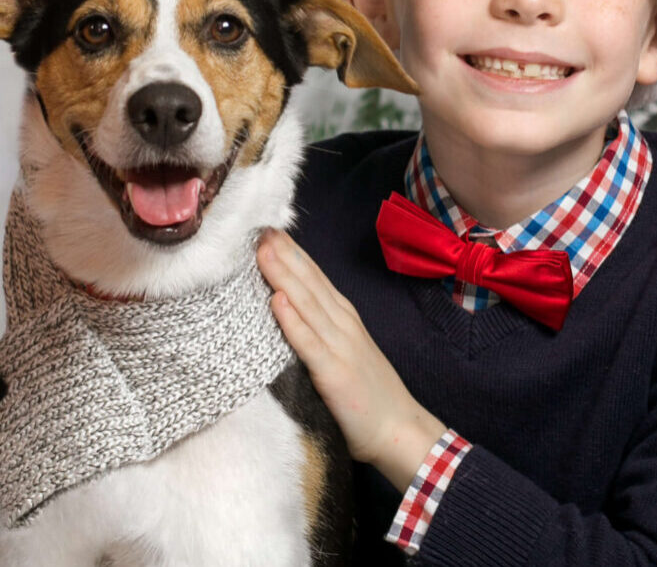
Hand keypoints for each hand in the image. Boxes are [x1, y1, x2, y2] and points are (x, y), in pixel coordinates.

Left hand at [258, 228, 445, 490]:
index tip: (267, 229)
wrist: (398, 430)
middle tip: (258, 227)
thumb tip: (290, 306)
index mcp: (344, 318)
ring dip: (283, 275)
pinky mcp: (334, 373)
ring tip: (262, 250)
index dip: (292, 253)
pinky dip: (292, 320)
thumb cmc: (369, 394)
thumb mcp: (346, 351)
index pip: (314, 277)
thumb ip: (322, 328)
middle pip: (309, 282)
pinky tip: (276, 301)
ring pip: (306, 303)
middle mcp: (343, 324)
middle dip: (283, 254)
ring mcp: (340, 346)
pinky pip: (308, 343)